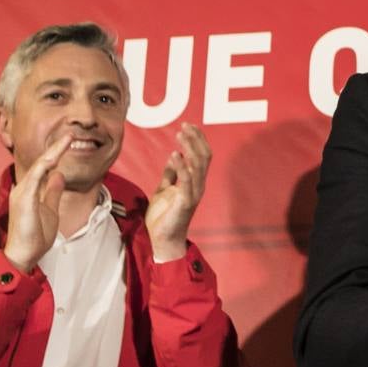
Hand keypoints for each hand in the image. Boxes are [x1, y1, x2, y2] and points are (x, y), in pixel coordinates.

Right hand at [3, 134, 71, 270]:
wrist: (24, 254)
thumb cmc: (35, 234)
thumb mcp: (50, 209)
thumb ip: (52, 192)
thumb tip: (58, 175)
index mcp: (30, 190)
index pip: (45, 167)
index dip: (56, 153)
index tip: (70, 141)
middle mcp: (24, 188)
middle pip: (42, 162)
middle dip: (56, 148)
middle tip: (71, 135)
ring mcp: (22, 192)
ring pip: (39, 166)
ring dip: (53, 152)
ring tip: (67, 140)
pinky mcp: (23, 200)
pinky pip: (34, 179)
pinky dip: (44, 167)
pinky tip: (54, 158)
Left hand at [147, 123, 210, 261]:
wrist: (164, 240)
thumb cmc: (164, 217)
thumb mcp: (164, 190)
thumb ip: (170, 175)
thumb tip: (173, 157)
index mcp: (194, 182)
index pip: (202, 156)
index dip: (197, 139)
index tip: (188, 126)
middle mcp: (198, 185)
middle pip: (203, 156)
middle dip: (195, 139)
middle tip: (185, 125)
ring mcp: (193, 193)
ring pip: (198, 165)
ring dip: (189, 147)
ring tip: (180, 134)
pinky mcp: (185, 202)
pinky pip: (186, 180)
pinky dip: (181, 166)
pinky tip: (174, 154)